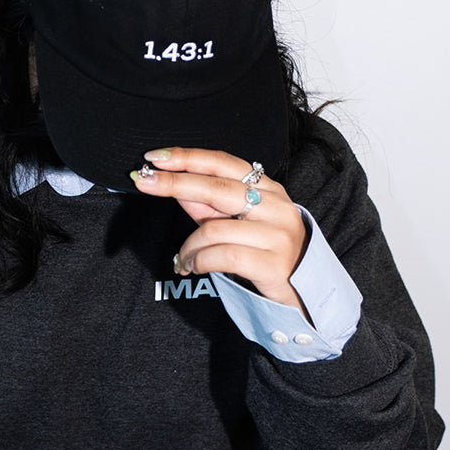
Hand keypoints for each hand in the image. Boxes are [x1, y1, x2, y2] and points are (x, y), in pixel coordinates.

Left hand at [130, 147, 309, 316]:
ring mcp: (277, 234)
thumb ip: (207, 205)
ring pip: (213, 229)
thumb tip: (173, 184)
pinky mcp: (272, 263)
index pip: (223, 163)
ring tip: (182, 259)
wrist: (306, 293)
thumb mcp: (237, 222)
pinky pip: (222, 256)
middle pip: (216, 187)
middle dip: (174, 183)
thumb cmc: (265, 252)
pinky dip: (198, 262)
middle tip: (142, 182)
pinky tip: (191, 267)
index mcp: (268, 189)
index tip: (155, 157)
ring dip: (187, 246)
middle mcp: (276, 206)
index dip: (188, 157)